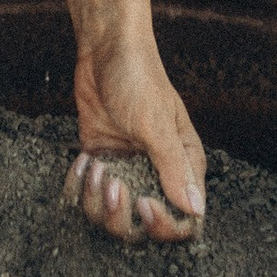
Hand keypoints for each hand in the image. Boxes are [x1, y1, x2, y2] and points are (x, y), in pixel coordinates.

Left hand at [44, 0, 206, 242]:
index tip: (143, 204)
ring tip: (92, 165)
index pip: (185, 220)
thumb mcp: (156, 122)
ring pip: (113, 216)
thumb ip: (173, 167)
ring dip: (96, 199)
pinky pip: (90, 196)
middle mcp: (157, 173)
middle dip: (121, 214)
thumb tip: (196, 210)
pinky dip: (80, 187)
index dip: (164, 225)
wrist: (104, 49)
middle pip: (144, 227)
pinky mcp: (103, 163)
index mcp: (182, 165)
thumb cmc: (138, 77)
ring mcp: (128, 170)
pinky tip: (80, 161)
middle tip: (111, 182)